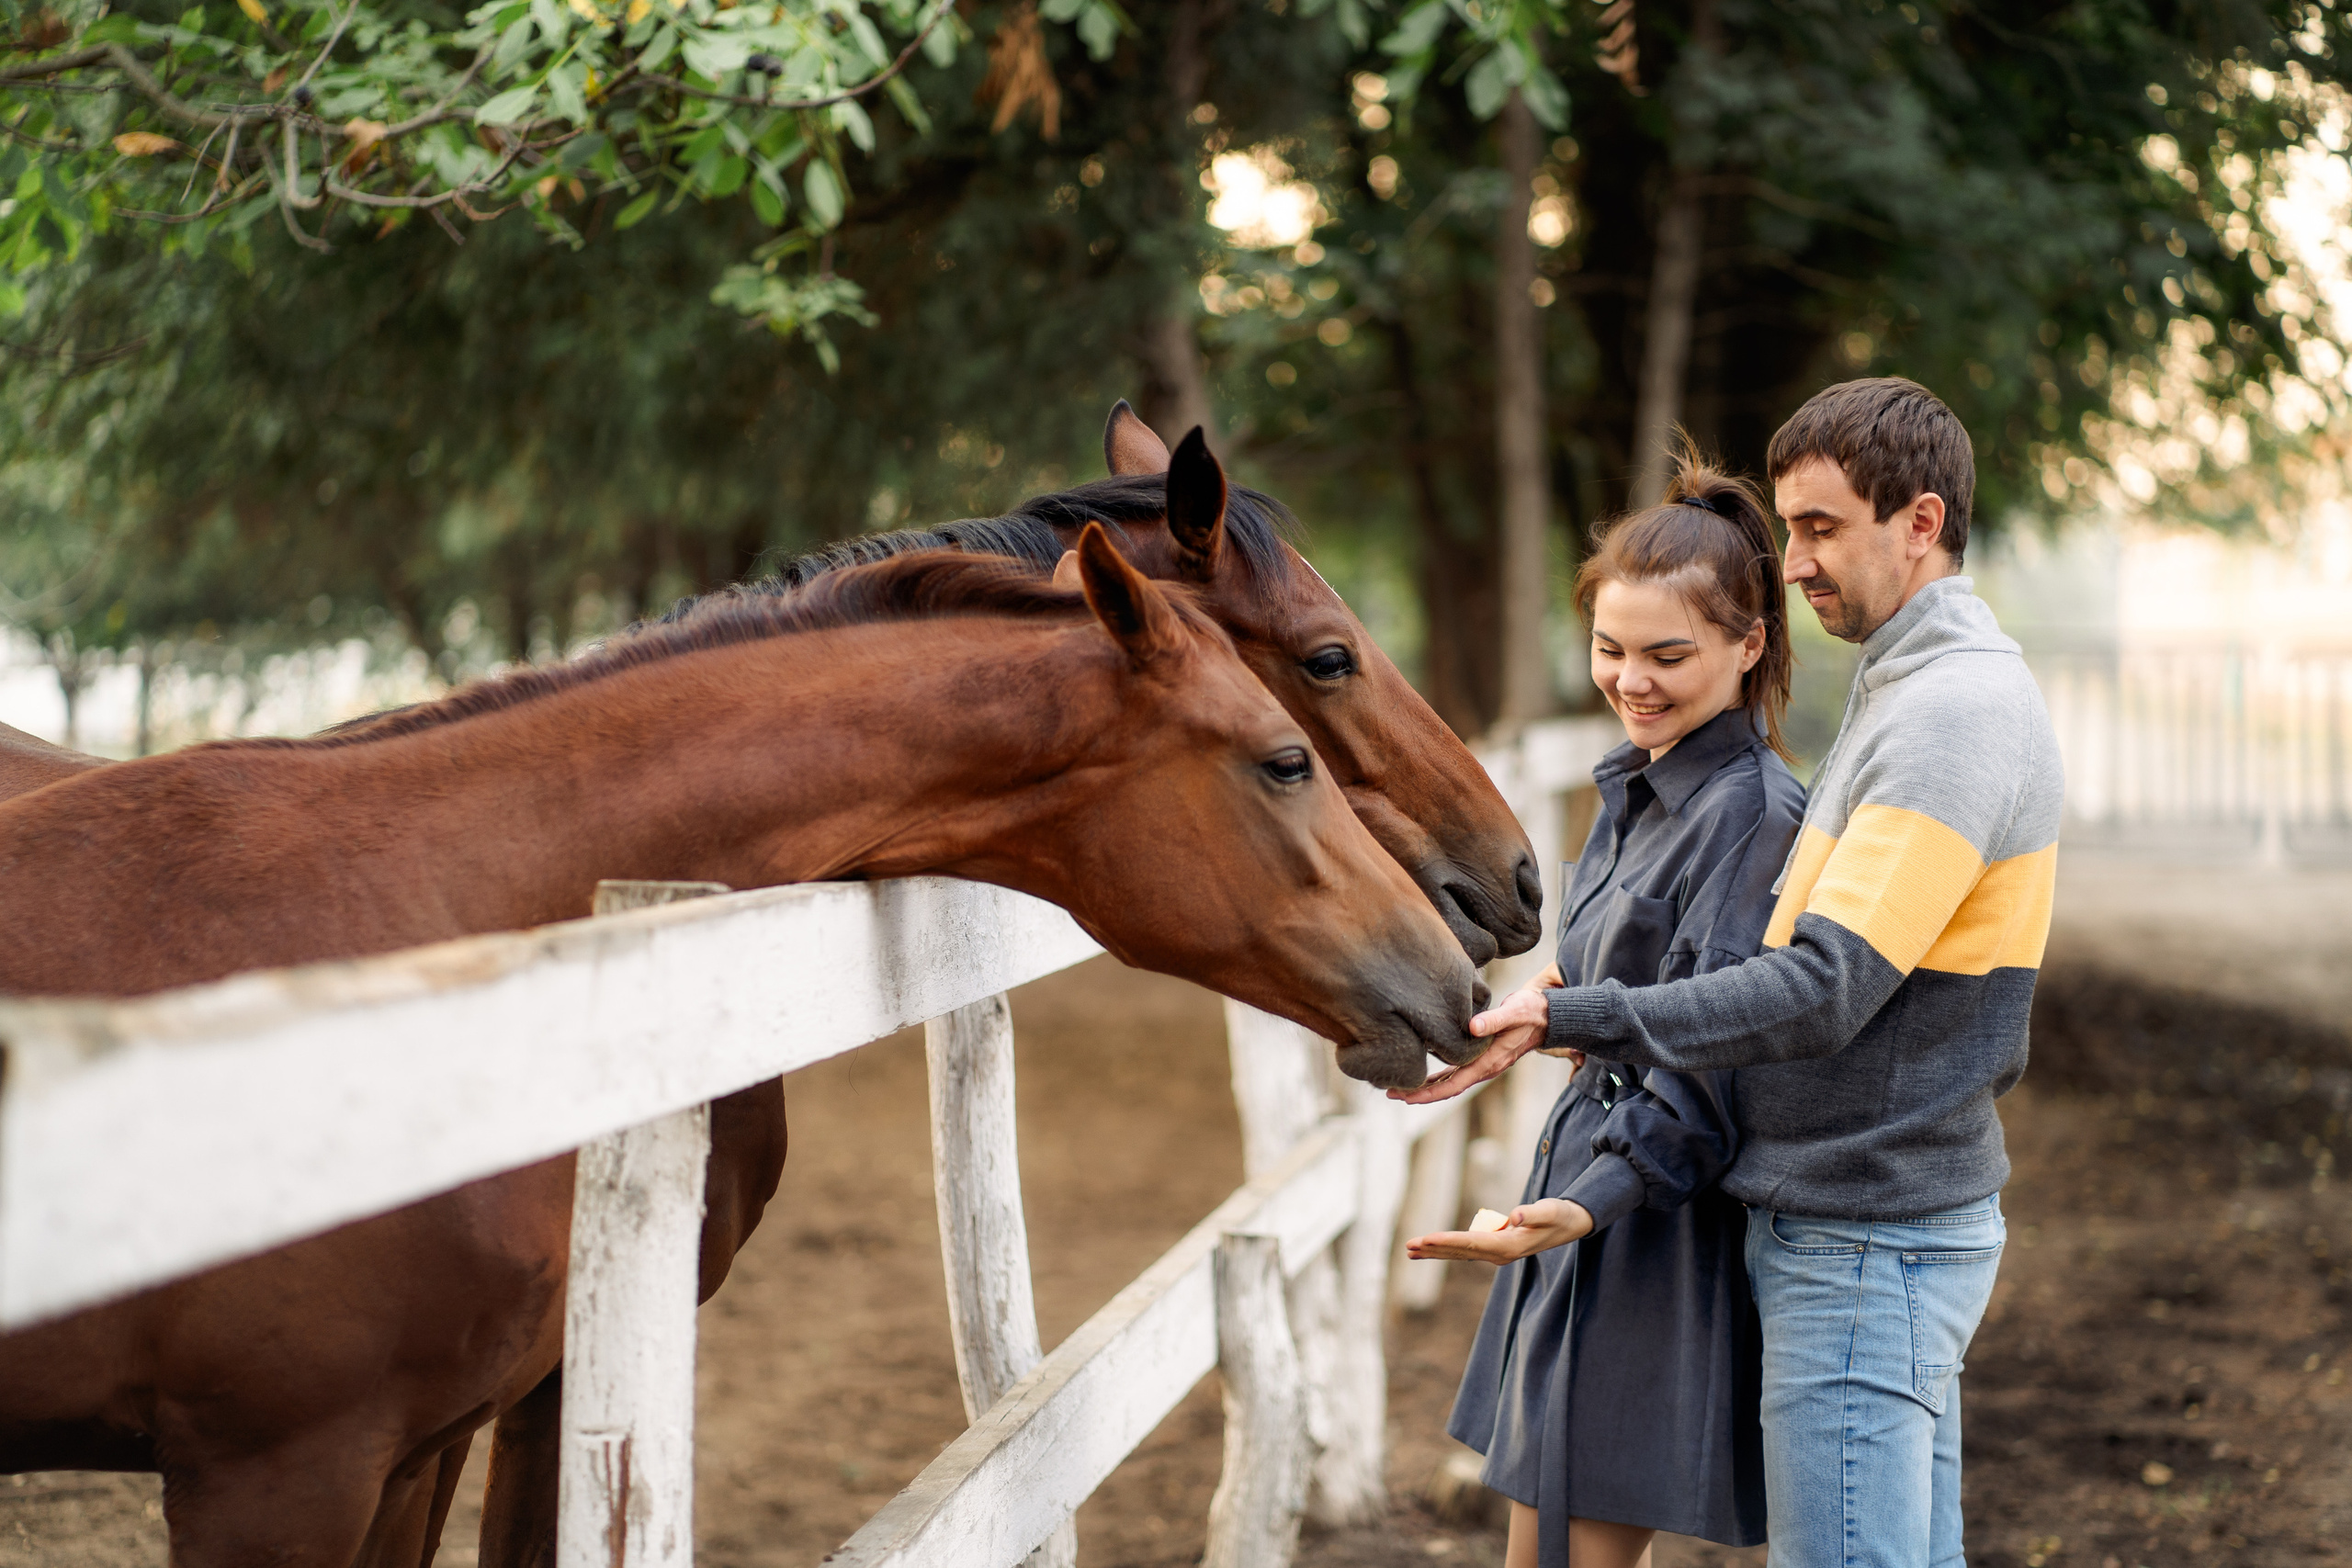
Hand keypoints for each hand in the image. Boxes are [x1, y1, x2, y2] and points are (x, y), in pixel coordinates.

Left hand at [1386, 965, 1577, 1105]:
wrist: (1547, 1015)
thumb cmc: (1531, 1011)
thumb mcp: (1516, 1011)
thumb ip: (1495, 1019)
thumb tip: (1473, 1028)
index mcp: (1490, 1061)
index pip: (1455, 1083)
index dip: (1430, 1092)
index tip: (1408, 1097)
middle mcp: (1485, 1067)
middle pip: (1448, 1088)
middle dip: (1420, 1093)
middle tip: (1391, 1094)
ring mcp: (1483, 1064)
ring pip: (1450, 1082)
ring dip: (1426, 1087)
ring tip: (1399, 1089)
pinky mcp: (1481, 1057)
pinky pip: (1455, 1072)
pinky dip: (1437, 1077)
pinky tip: (1422, 1077)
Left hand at [1404, 1199, 1594, 1263]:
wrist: (1569, 1225)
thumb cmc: (1559, 1215)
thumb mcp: (1551, 1210)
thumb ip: (1535, 1212)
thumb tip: (1515, 1215)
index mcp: (1509, 1247)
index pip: (1472, 1244)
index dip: (1448, 1241)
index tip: (1426, 1238)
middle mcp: (1499, 1253)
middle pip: (1460, 1252)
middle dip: (1434, 1249)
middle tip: (1407, 1246)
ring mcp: (1496, 1252)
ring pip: (1459, 1252)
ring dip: (1435, 1251)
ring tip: (1410, 1249)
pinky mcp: (1495, 1247)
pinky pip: (1465, 1249)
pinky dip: (1446, 1248)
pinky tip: (1431, 1248)